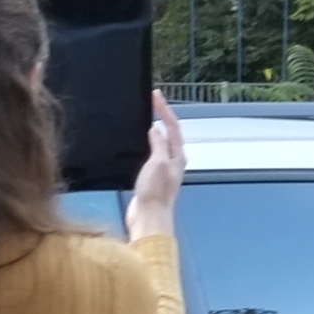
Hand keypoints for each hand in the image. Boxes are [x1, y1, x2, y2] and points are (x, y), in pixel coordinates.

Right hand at [123, 93, 183, 242]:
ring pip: (159, 144)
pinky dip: (144, 144)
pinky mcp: (151, 178)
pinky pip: (149, 155)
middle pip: (169, 134)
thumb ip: (159, 144)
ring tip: (143, 117)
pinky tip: (135, 143)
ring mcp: (162, 170)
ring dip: (153, 130)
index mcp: (177, 156)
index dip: (164, 110)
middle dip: (161, 117)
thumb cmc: (155, 192)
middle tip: (150, 102)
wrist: (148, 218)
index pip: (173, 127)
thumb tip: (156, 128)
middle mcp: (173, 162)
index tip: (155, 95)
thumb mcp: (158, 162)